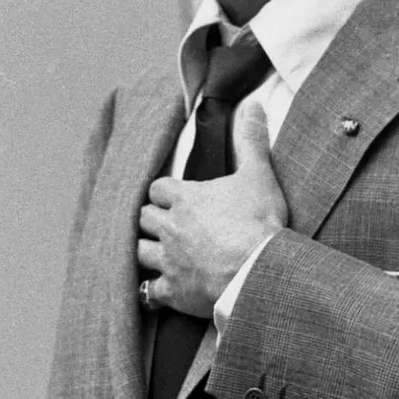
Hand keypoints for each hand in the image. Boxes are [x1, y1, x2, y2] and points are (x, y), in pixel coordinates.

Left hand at [137, 102, 287, 317]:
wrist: (260, 271)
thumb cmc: (259, 222)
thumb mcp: (259, 175)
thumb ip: (251, 140)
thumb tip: (254, 106)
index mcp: (185, 198)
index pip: (157, 188)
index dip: (164, 193)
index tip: (171, 197)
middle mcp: (169, 227)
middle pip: (143, 218)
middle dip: (151, 219)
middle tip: (163, 223)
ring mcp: (168, 261)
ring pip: (139, 251)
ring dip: (146, 250)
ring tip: (155, 252)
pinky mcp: (173, 291)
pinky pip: (149, 292)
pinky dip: (151, 291)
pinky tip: (156, 291)